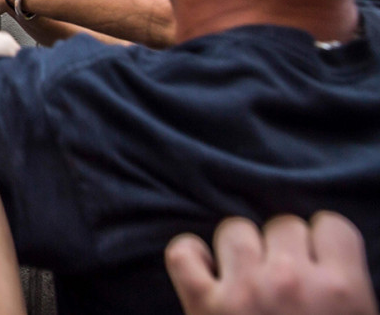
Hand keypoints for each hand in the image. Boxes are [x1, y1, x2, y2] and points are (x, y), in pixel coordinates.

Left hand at [166, 213, 378, 314]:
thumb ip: (345, 293)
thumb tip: (327, 267)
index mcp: (342, 291)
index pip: (330, 225)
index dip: (323, 245)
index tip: (318, 266)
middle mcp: (292, 281)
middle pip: (282, 225)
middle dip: (283, 250)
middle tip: (284, 286)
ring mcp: (243, 290)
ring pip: (235, 230)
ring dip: (240, 252)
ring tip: (248, 282)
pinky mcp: (201, 304)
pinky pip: (183, 253)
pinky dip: (189, 257)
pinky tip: (204, 273)